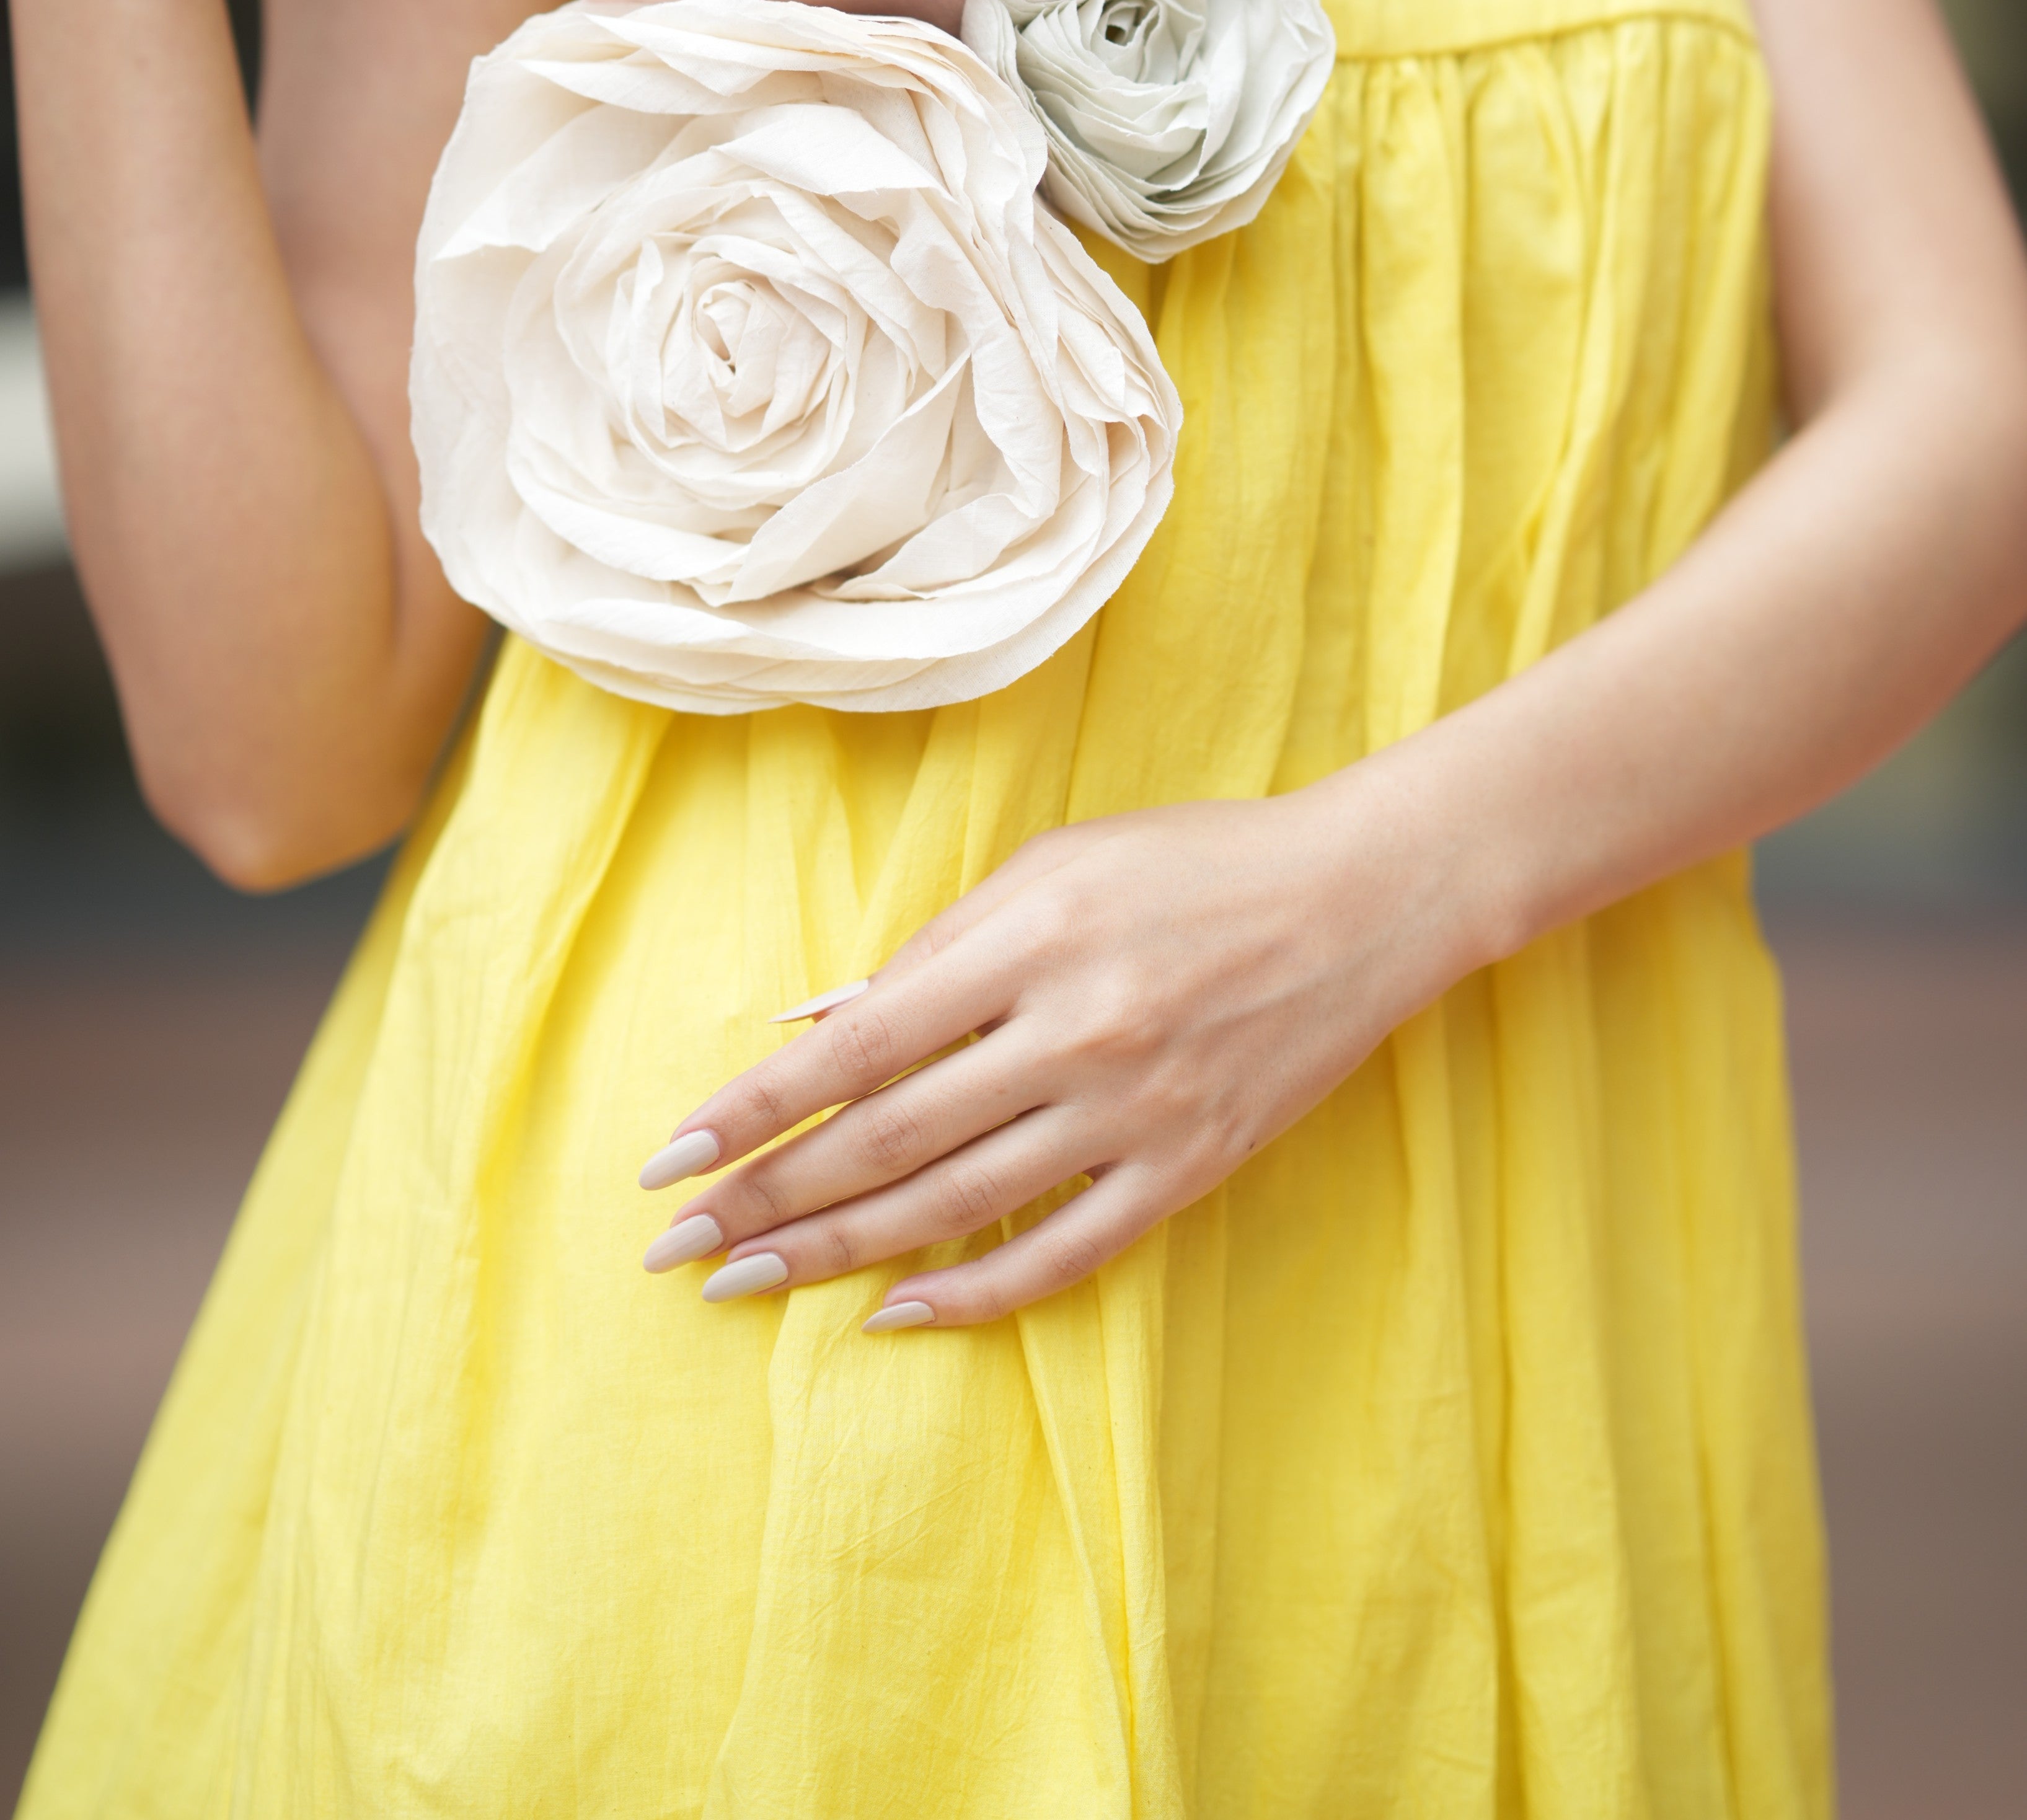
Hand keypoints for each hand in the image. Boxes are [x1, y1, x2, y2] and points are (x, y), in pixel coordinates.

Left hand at [639, 782, 1480, 1327]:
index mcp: (1028, 942)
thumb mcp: (1054, 865)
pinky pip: (1061, 1252)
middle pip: (885, 1139)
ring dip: (837, 1254)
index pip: (854, 1049)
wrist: (1362, 897)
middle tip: (673, 1248)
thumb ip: (936, 947)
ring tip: (746, 1284)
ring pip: (953, 1206)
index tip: (669, 1159)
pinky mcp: (1187, 1168)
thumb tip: (818, 1024)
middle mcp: (1073, 1034)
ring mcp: (1133, 1112)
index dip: (752, 1112)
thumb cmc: (1192, 862)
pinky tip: (894, 1313)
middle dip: (766, 1199)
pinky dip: (973, 1294)